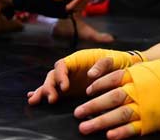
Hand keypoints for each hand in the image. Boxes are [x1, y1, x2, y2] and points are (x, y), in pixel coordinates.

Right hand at [12, 0, 87, 17]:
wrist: (26, 2)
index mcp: (56, 11)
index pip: (70, 6)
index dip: (77, 0)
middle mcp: (57, 13)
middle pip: (72, 7)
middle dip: (79, 0)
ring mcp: (57, 11)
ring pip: (69, 6)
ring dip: (75, 0)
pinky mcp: (55, 9)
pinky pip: (65, 4)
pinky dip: (70, 0)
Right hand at [27, 49, 145, 104]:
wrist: (125, 68)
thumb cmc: (119, 61)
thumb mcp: (114, 59)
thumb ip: (103, 64)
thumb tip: (90, 74)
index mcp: (79, 58)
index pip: (62, 64)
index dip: (60, 75)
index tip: (64, 87)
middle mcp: (71, 68)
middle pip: (53, 75)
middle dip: (49, 86)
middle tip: (51, 99)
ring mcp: (70, 79)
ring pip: (51, 83)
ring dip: (43, 91)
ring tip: (34, 100)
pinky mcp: (71, 89)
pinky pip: (56, 91)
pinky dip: (44, 93)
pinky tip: (34, 98)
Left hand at [74, 59, 159, 138]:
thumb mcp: (158, 67)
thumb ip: (140, 72)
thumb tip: (125, 77)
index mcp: (139, 74)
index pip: (112, 79)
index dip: (98, 85)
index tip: (87, 91)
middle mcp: (139, 90)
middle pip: (109, 98)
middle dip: (91, 106)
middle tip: (77, 113)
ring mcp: (146, 106)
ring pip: (116, 115)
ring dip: (99, 122)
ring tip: (84, 127)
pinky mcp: (154, 121)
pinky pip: (133, 129)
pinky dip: (120, 133)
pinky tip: (109, 136)